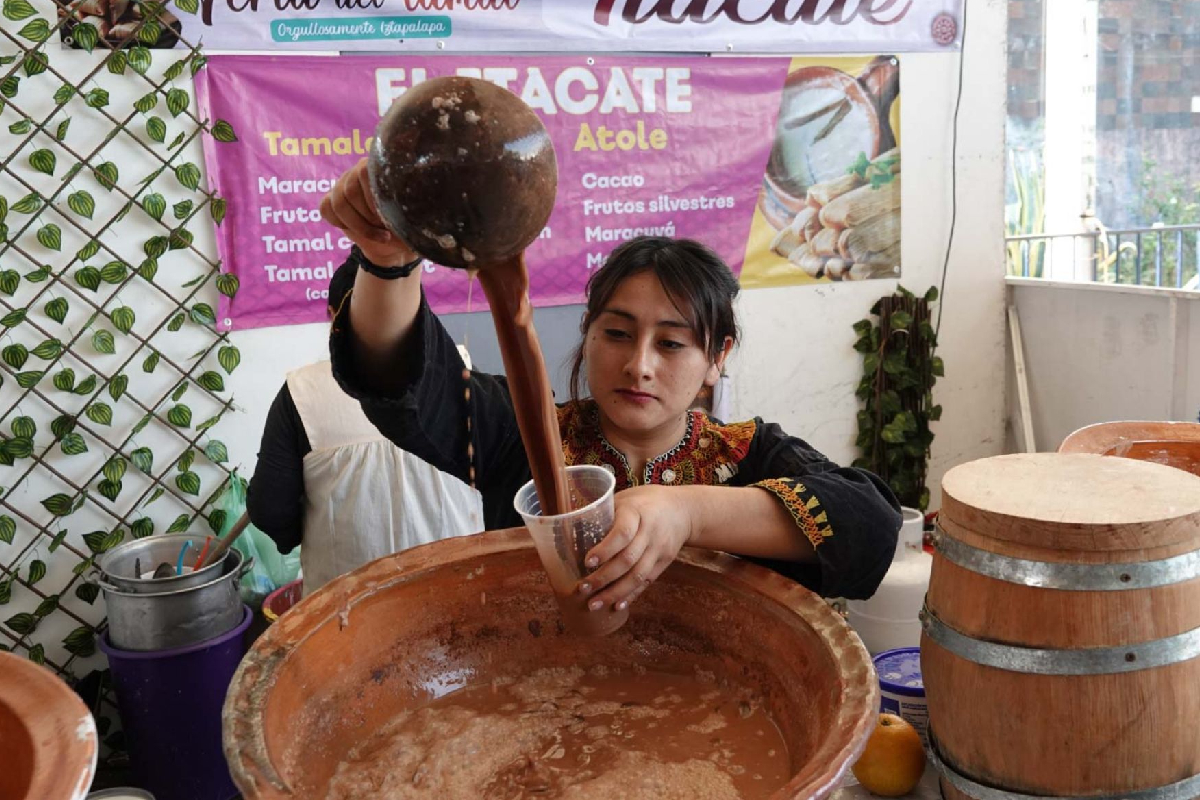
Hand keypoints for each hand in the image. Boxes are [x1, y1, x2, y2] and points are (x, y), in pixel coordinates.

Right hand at [320, 158, 418, 266]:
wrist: (394, 244)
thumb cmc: (407, 227)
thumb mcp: (414, 216)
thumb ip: (410, 202)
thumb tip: (412, 195)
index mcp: (380, 168)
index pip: (364, 171)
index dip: (373, 198)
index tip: (388, 217)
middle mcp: (358, 170)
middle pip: (350, 190)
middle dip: (368, 216)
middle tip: (387, 228)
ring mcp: (342, 184)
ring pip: (338, 202)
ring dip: (358, 225)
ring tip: (380, 235)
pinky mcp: (330, 200)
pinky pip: (326, 209)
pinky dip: (341, 224)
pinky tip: (358, 230)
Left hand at [575, 485, 694, 612]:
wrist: (683, 511)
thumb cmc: (645, 502)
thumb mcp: (625, 498)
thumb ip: (604, 512)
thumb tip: (568, 526)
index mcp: (637, 512)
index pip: (623, 533)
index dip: (605, 550)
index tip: (587, 562)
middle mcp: (651, 532)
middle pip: (628, 560)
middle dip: (604, 577)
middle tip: (583, 588)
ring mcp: (659, 550)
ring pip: (637, 576)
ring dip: (614, 593)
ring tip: (594, 604)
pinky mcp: (664, 563)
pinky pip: (647, 582)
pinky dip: (631, 595)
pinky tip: (616, 605)